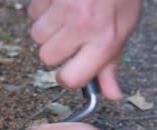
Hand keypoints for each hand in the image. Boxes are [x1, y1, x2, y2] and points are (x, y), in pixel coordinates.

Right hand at [28, 0, 142, 99]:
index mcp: (105, 40)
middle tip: (72, 34)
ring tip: (66, 14)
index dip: (67, 76)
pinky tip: (59, 2)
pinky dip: (42, 9)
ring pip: (36, 35)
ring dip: (47, 27)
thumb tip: (111, 94)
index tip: (70, 69)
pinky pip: (32, 12)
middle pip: (46, 57)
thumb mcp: (123, 30)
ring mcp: (64, 8)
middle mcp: (83, 26)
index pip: (70, 78)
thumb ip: (111, 63)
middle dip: (55, 47)